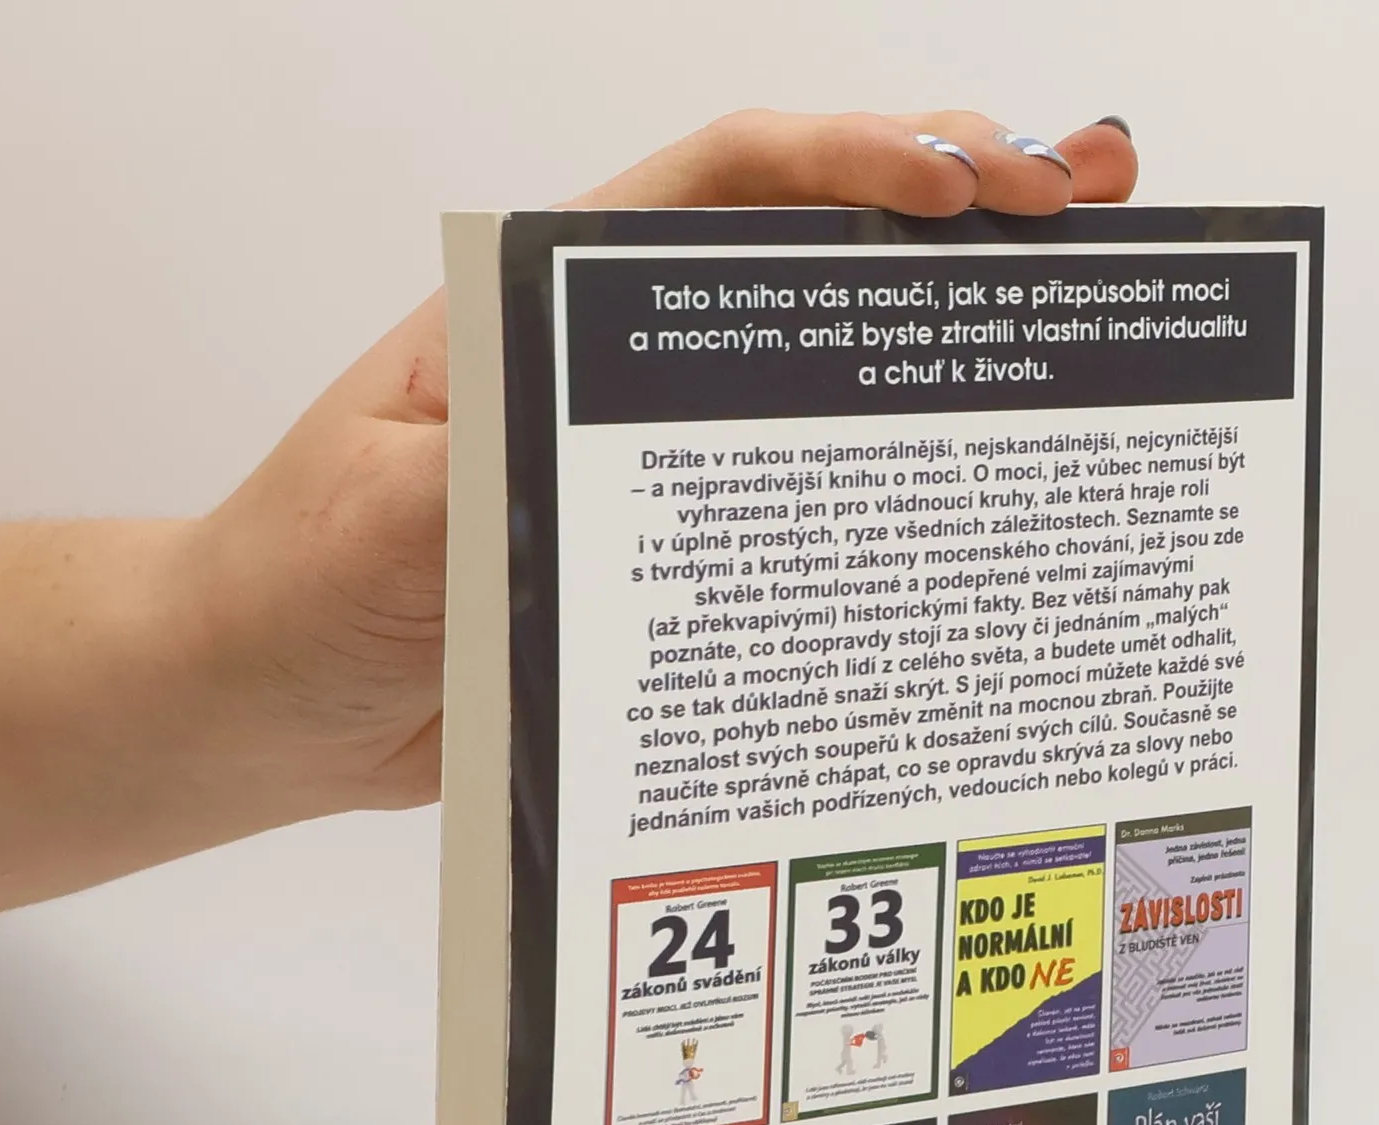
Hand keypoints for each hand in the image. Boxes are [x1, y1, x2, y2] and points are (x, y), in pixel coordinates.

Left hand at [197, 110, 1138, 817]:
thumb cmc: (302, 585)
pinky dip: (913, 483)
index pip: (724, 184)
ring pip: (839, 370)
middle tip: (1093, 198)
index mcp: (557, 305)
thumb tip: (615, 454)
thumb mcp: (383, 521)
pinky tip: (1002, 476)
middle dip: (964, 207)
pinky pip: (817, 509)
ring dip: (965, 331)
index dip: (852, 165)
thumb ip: (490, 478)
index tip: (959, 190)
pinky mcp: (694, 562)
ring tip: (1100, 286)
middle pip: (818, 251)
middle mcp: (633, 365)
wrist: (278, 705)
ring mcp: (673, 460)